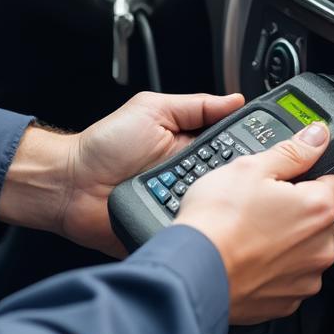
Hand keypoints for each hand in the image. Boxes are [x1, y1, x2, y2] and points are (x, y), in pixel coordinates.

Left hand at [60, 91, 246, 256]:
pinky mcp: (171, 230)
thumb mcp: (151, 110)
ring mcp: (182, 206)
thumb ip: (194, 105)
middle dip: (233, 178)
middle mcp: (191, 178)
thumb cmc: (104, 147)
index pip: (233, 149)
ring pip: (217, 210)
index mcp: (191, 148)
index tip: (262, 147)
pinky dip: (197, 228)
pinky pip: (194, 234)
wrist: (71, 185)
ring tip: (208, 195)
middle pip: (230, 182)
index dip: (248, 149)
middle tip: (225, 171)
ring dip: (215, 203)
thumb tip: (234, 99)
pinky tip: (196, 221)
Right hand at [175, 122, 333, 323]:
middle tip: (261, 207)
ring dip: (288, 243)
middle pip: (324, 220)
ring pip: (308, 252)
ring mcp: (306, 278)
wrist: (192, 271)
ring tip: (249, 234)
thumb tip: (317, 136)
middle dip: (300, 212)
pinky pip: (290, 279)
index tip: (290, 181)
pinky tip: (247, 257)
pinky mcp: (288, 303)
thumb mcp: (249, 168)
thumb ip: (291, 152)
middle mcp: (321, 247)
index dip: (313, 177)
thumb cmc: (217, 221)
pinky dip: (274, 270)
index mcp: (318, 208)